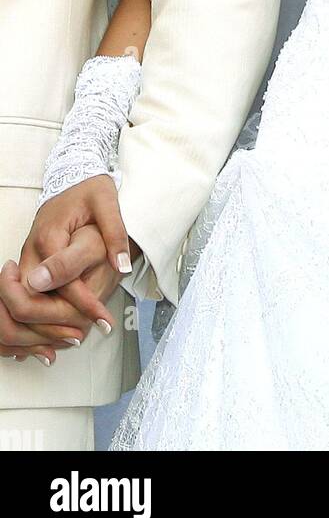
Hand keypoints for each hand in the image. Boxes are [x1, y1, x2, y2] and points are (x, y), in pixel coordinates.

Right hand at [0, 175, 137, 361]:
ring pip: (17, 307)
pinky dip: (30, 324)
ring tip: (73, 340)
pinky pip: (19, 302)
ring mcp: (25, 262)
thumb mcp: (107, 202)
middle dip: (55, 325)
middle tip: (84, 335)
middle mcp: (31, 253)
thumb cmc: (89, 189)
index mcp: (50, 237)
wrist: (71, 177)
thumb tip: (122, 264)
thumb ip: (114, 233)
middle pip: (30, 302)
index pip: (62, 283)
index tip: (103, 321)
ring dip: (39, 330)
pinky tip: (50, 339)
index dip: (84, 306)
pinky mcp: (26, 268)